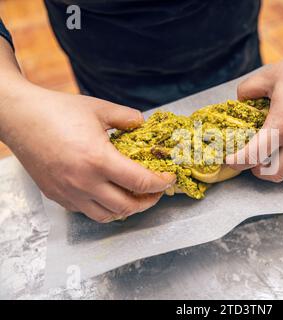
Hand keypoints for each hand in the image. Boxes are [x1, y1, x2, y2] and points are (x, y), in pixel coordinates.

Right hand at [0, 85, 175, 221]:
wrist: (19, 118)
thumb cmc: (57, 111)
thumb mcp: (99, 109)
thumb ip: (127, 118)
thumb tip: (144, 124)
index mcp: (98, 160)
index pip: (140, 183)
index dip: (161, 183)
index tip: (169, 178)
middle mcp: (84, 182)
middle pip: (127, 207)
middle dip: (149, 201)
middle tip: (156, 191)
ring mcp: (69, 193)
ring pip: (107, 216)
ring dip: (127, 209)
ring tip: (135, 196)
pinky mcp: (57, 196)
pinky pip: (87, 211)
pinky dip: (104, 207)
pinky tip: (109, 194)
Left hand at [226, 37, 282, 181]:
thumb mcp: (267, 75)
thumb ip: (247, 91)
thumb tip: (241, 102)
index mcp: (282, 125)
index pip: (253, 156)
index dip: (237, 162)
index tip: (229, 160)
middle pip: (274, 174)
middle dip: (257, 170)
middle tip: (249, 159)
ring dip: (278, 169)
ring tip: (270, 156)